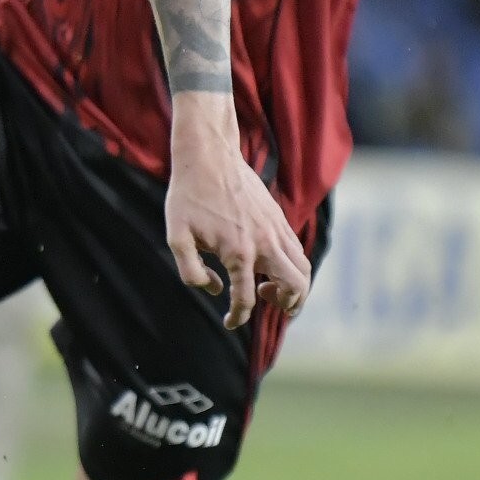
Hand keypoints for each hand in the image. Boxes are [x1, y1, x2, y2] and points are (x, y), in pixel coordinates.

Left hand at [163, 96, 308, 329]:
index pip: (246, 299)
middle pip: (296, 287)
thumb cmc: (188, 197)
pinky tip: (272, 267)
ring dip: (296, 288)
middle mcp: (264, 243)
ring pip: (303, 269)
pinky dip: (294, 268)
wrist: (209, 156)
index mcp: (238, 252)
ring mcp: (276, 229)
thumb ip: (191, 271)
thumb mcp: (176, 237)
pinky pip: (298, 250)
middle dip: (288, 306)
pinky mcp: (279, 218)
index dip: (237, 317)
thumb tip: (215, 289)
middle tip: (267, 304)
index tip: (230, 322)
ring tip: (271, 291)